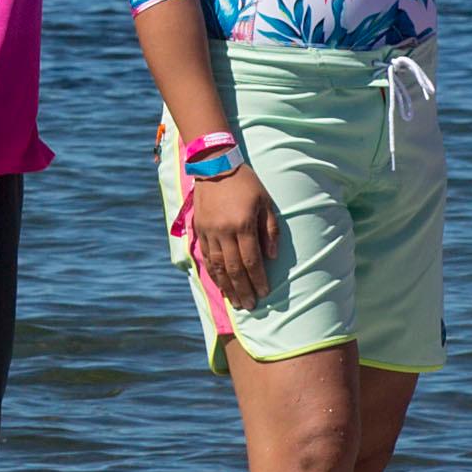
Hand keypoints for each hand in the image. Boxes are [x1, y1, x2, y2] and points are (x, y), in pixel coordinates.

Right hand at [184, 163, 280, 297]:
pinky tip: (220, 284)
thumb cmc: (245, 183)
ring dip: (227, 287)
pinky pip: (206, 257)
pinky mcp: (200, 230)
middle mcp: (224, 232)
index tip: (264, 293)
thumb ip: (270, 229)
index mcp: (243, 225)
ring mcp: (209, 232)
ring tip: (236, 302)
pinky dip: (214, 273)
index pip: (251, 260)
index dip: (258, 279)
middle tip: (250, 306)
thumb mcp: (265, 201)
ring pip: (218, 266)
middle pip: (234, 268)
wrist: (214, 165)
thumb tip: (271, 256)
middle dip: (243, 289)